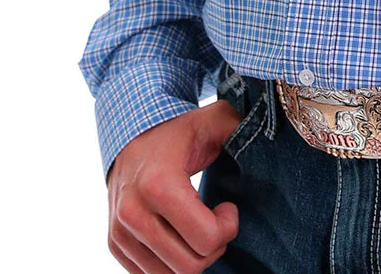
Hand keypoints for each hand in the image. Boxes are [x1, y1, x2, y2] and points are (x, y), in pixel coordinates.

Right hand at [106, 99, 242, 273]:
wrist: (131, 136)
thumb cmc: (178, 131)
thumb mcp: (214, 120)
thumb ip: (240, 128)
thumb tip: (266, 136)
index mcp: (158, 185)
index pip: (205, 240)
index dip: (228, 228)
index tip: (228, 207)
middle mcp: (133, 213)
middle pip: (189, 266)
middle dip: (214, 247)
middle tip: (217, 221)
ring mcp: (119, 232)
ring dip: (192, 257)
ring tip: (198, 227)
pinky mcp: (114, 243)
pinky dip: (172, 262)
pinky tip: (179, 235)